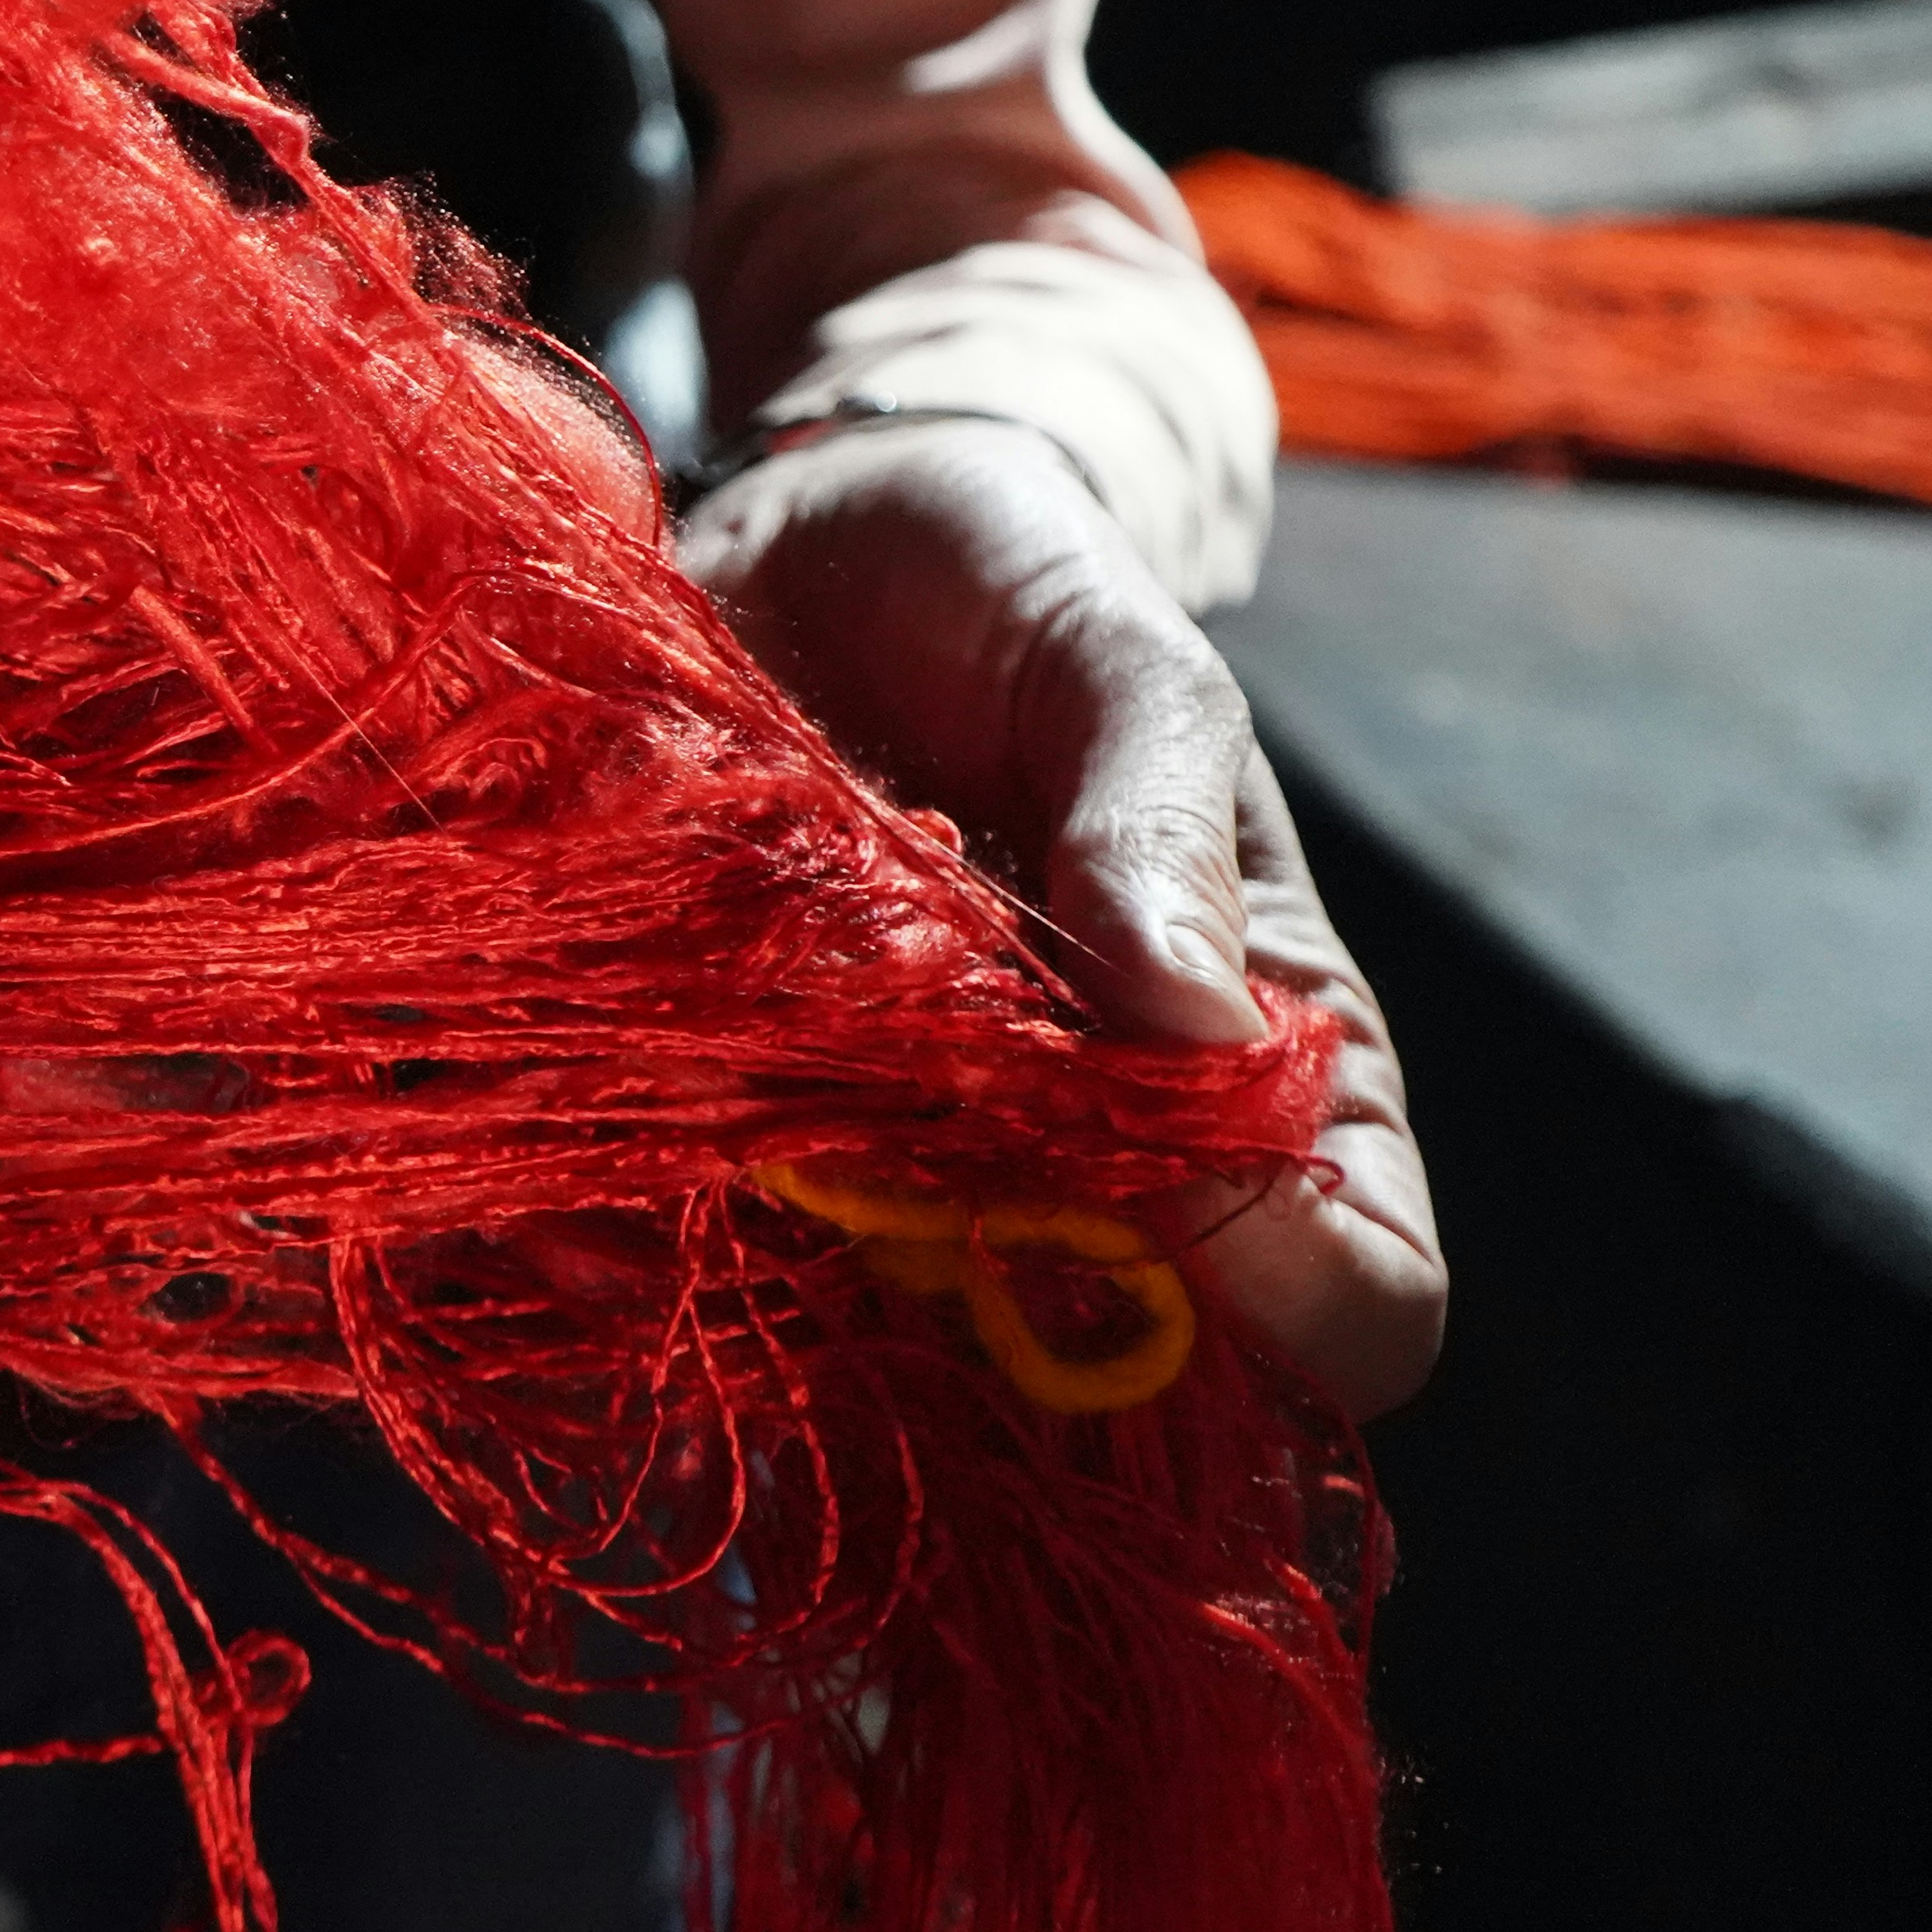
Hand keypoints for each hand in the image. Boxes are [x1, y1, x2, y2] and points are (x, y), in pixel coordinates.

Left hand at [675, 418, 1446, 1418]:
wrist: (803, 539)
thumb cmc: (1017, 595)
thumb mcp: (1122, 666)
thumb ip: (1157, 830)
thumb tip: (1193, 1023)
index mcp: (1265, 1076)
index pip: (1362, 1300)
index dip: (1295, 1300)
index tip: (1165, 1193)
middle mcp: (1096, 1174)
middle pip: (1111, 1392)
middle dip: (1001, 1326)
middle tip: (887, 1168)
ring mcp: (913, 1184)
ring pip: (890, 1368)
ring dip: (798, 1296)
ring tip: (705, 1140)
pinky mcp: (736, 1153)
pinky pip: (687, 1283)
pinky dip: (628, 1255)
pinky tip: (570, 1173)